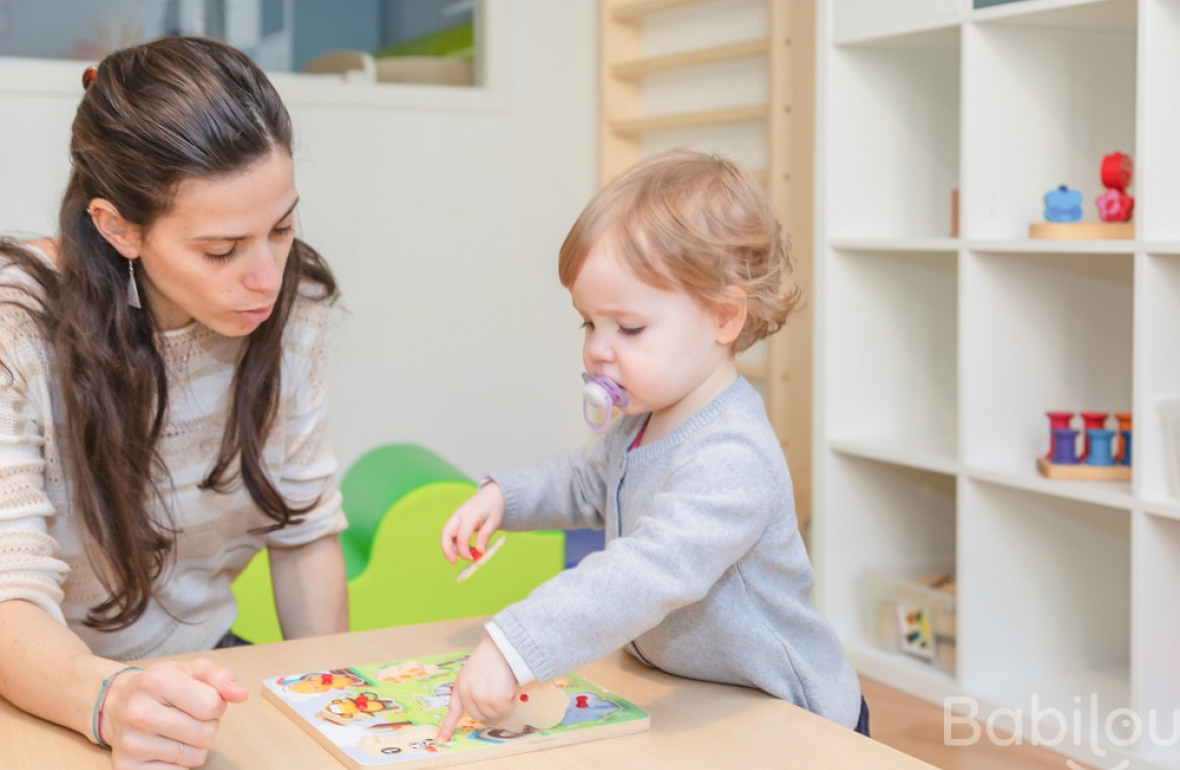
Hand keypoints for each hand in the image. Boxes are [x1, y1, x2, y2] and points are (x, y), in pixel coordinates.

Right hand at [102, 658, 247, 767]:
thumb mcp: (192, 670)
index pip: (212, 705)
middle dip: (207, 726)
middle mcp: (138, 712)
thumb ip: (222, 677)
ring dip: (193, 746)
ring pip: (195, 757)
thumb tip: (241, 695)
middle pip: (206, 734)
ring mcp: (129, 742)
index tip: (200, 700)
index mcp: (156, 681)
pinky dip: (178, 764)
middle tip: (187, 717)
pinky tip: (162, 747)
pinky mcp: (126, 767)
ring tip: (174, 731)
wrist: (117, 704)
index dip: (216, 705)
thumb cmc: (162, 686)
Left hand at [435, 636, 517, 742]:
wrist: (504, 646)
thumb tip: (481, 709)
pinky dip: (511, 701)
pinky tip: (509, 686)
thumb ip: (472, 688)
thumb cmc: (492, 656)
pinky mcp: (496, 699)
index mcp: (461, 686)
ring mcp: (481, 697)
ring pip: (494, 715)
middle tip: (498, 691)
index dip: (447, 727)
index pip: (453, 710)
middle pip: (479, 716)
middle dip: (490, 708)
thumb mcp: (473, 671)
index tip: (440, 741)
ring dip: (502, 704)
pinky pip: (506, 709)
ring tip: (503, 684)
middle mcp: (468, 693)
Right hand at [440, 483, 504, 563]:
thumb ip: (485, 537)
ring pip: (446, 535)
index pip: (461, 538)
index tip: (473, 559)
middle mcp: (458, 514)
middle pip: (445, 534)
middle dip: (447, 550)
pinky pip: (450, 533)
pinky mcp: (455, 519)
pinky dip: (455, 543)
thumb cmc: (495, 508)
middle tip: (454, 562)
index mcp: (470, 515)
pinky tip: (468, 548)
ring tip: (469, 553)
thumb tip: (479, 553)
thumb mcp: (494, 522)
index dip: (465, 552)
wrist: (492, 494)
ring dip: (452, 547)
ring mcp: (455, 516)